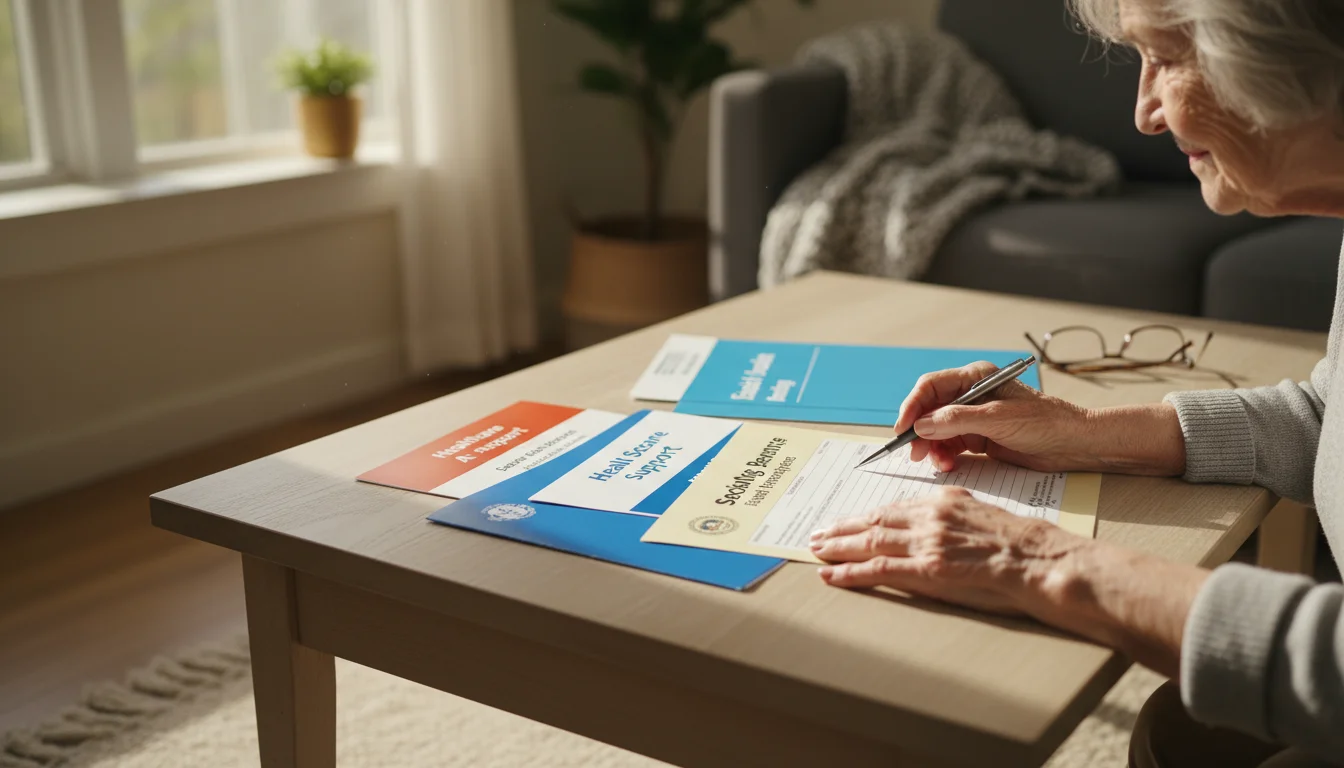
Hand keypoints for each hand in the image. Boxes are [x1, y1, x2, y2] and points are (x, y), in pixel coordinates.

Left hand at [810, 486, 1209, 676]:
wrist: (1047, 561)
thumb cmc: (1027, 545)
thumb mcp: (986, 517)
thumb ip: (956, 519)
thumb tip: (937, 526)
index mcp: (945, 500)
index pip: (894, 507)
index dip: (864, 515)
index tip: (845, 520)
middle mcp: (932, 516)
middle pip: (875, 520)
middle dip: (842, 528)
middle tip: (817, 534)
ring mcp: (929, 542)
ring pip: (871, 541)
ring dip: (838, 547)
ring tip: (815, 551)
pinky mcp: (930, 569)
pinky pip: (880, 569)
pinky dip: (851, 572)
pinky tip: (831, 575)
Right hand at [895, 361, 1094, 472]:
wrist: (1074, 444)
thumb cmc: (1045, 422)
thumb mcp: (998, 418)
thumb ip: (958, 420)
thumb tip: (922, 425)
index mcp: (975, 378)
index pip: (931, 387)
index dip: (912, 406)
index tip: (902, 429)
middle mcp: (971, 396)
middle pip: (930, 410)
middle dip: (920, 431)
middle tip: (915, 452)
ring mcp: (974, 418)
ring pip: (937, 431)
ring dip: (932, 447)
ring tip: (938, 463)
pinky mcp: (979, 438)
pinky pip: (950, 446)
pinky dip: (945, 456)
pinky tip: (949, 465)